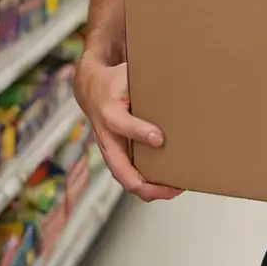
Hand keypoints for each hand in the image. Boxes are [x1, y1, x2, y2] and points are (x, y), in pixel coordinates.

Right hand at [74, 55, 182, 202]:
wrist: (91, 89)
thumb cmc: (114, 81)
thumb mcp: (126, 75)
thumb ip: (145, 82)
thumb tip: (176, 85)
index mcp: (109, 114)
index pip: (124, 126)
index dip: (141, 133)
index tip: (160, 138)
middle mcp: (107, 138)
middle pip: (121, 169)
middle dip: (145, 183)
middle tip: (172, 186)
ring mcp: (110, 150)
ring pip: (125, 178)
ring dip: (149, 189)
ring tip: (175, 190)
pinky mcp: (116, 155)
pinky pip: (129, 174)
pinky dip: (146, 184)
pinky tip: (168, 185)